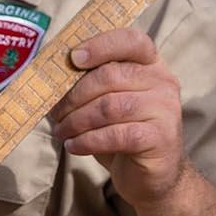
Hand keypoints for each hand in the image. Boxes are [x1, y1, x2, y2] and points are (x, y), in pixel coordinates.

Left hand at [51, 26, 187, 207]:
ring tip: (62, 132)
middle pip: (110, 75)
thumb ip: (91, 83)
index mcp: (150, 64)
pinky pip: (115, 135)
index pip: (130, 40)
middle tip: (56, 113)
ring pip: (109, 107)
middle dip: (74, 95)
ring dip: (77, 121)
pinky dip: (87, 141)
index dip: (100, 45)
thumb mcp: (108, 101)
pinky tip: (74, 146)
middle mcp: (163, 81)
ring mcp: (165, 109)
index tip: (73, 58)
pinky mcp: (160, 138)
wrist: (153, 175)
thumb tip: (50, 76)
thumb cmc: (123, 132)